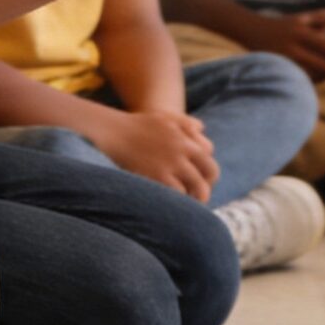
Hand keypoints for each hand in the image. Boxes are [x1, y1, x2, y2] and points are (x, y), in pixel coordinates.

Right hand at [85, 107, 219, 201]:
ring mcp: (171, 165)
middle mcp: (182, 152)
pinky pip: (178, 195)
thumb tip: (201, 128)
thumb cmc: (136, 126)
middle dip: (207, 186)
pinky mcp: (157, 177)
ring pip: (198, 188)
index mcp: (186, 140)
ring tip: (187, 206)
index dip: (209, 174)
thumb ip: (185, 123)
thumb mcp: (164, 118)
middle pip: (211, 173)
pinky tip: (172, 204)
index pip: (210, 160)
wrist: (113, 131)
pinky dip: (179, 201)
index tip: (202, 182)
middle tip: (199, 197)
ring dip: (195, 197)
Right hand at [256, 12, 324, 79]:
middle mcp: (291, 43)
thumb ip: (320, 17)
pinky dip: (300, 80)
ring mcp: (282, 55)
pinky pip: (291, 74)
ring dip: (315, 74)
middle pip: (312, 57)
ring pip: (301, 68)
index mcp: (299, 31)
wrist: (251, 29)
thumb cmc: (282, 24)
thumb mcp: (299, 18)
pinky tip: (310, 87)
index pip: (320, 40)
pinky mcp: (276, 65)